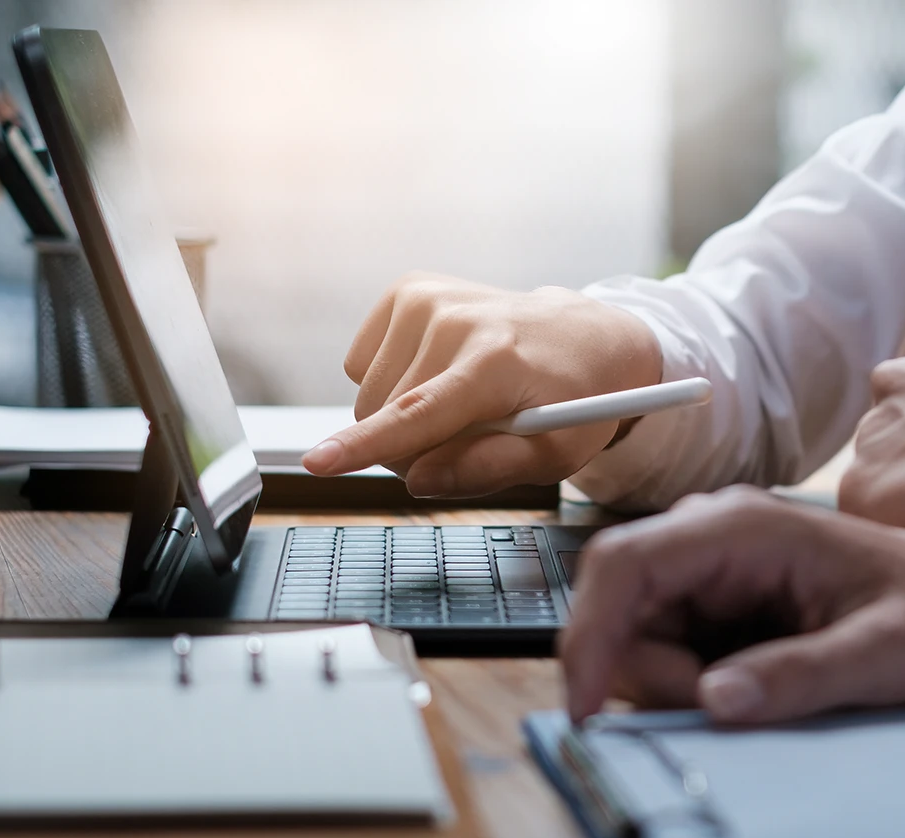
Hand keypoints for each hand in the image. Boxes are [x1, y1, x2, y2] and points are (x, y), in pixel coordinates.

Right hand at [301, 273, 661, 497]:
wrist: (586, 340)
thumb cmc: (572, 405)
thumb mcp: (553, 456)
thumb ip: (486, 470)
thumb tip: (420, 479)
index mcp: (497, 364)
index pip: (418, 413)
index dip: (364, 445)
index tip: (317, 464)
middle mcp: (456, 321)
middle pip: (384, 414)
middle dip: (407, 448)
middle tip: (460, 443)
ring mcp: (429, 299)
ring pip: (367, 394)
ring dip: (399, 416)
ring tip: (456, 404)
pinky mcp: (409, 290)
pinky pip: (361, 363)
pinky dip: (389, 380)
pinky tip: (434, 372)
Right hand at [559, 486, 904, 724]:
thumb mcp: (885, 656)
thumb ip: (803, 676)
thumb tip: (716, 701)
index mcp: (740, 528)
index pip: (622, 565)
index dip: (588, 635)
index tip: (586, 708)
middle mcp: (710, 535)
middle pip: (619, 608)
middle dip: (651, 675)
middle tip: (722, 713)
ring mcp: (708, 566)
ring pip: (637, 634)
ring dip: (673, 683)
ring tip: (758, 697)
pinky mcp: (714, 598)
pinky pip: (666, 646)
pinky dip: (689, 683)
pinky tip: (750, 689)